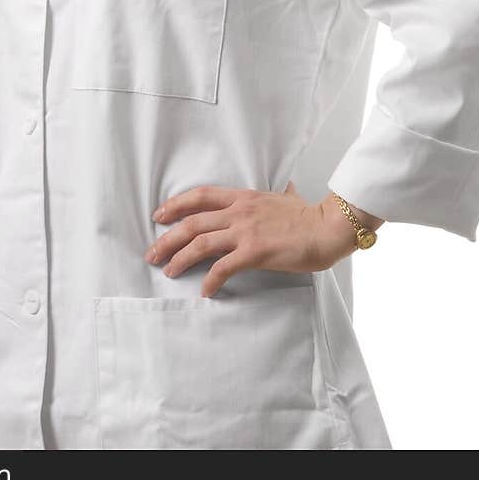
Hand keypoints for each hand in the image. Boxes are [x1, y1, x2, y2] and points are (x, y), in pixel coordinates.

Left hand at [143, 182, 360, 298]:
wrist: (327, 228)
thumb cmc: (309, 215)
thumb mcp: (287, 197)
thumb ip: (280, 194)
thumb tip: (288, 188)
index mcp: (242, 197)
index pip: (200, 196)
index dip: (175, 205)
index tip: (159, 215)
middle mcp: (238, 212)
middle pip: (192, 222)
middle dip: (167, 238)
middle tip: (152, 253)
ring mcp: (245, 231)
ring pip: (200, 243)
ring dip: (179, 258)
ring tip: (168, 270)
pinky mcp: (254, 252)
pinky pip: (223, 268)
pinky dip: (210, 280)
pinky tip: (205, 291)